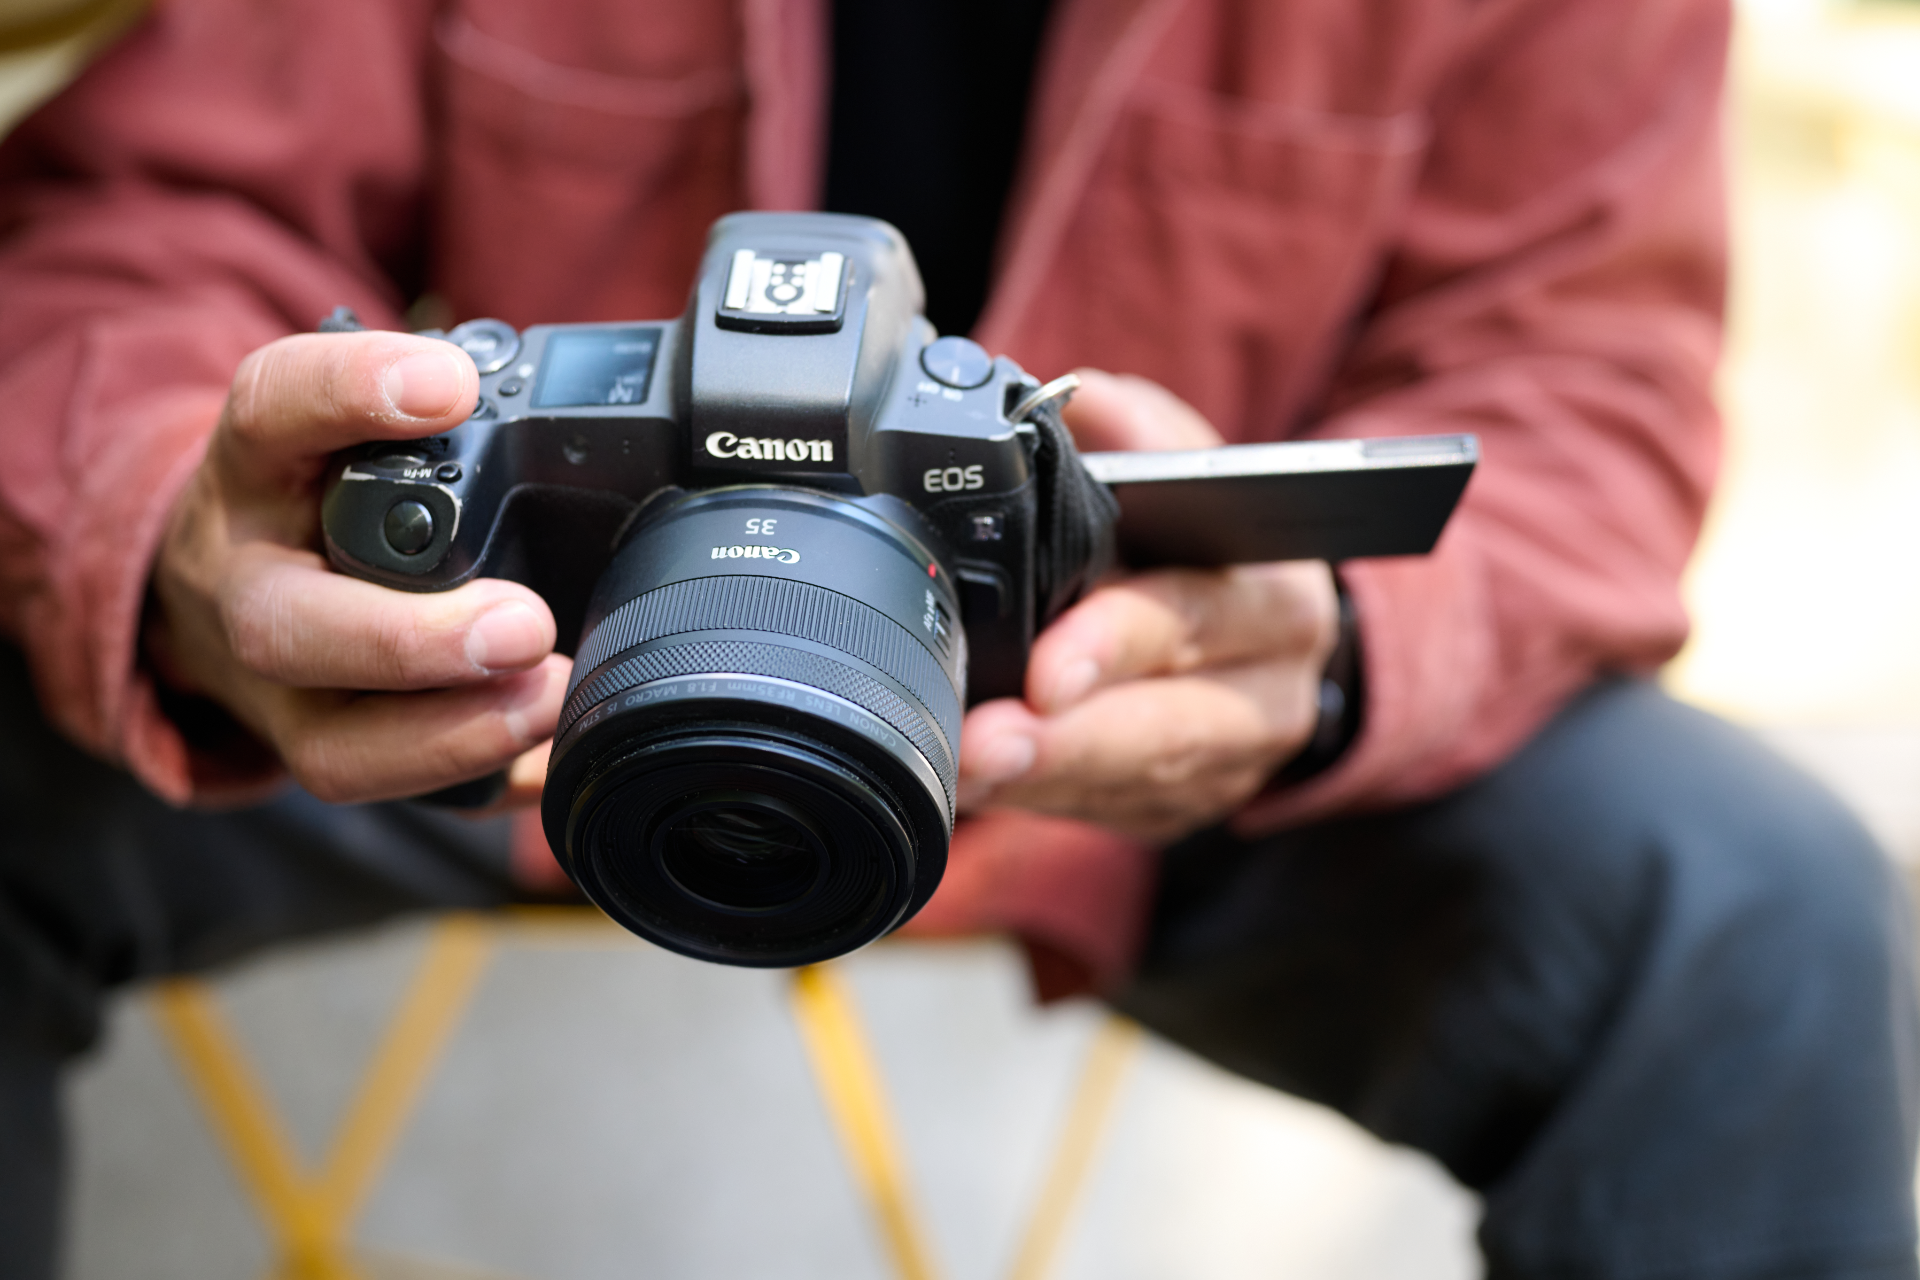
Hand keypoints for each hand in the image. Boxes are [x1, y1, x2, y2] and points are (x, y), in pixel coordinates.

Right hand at [146, 331, 568, 804]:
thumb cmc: (313, 494)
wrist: (223, 580)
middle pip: (286, 628)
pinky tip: (553, 760)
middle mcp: (244, 586)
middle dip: (411, 640)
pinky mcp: (324, 758)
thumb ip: (422, 409)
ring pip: (333, 749)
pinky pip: (398, 800)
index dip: (349, 392)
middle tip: (523, 624)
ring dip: (452, 736)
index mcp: (254, 472)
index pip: (272, 409)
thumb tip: (509, 386)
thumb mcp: (338, 426)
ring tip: (551, 699)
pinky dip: (483, 786)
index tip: (448, 386)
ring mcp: (274, 695)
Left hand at [956, 370, 1338, 840]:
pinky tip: (975, 787)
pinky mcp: (1179, 811)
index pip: (1192, 619)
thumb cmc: (1216, 551)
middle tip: (983, 745)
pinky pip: (1102, 813)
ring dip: (1038, 781)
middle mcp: (1264, 694)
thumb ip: (1139, 434)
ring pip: (1127, 783)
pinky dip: (1035, 800)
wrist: (1275, 646)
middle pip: (1162, 727)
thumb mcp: (1197, 474)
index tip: (1047, 672)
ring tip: (960, 769)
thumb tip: (1073, 397)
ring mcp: (1226, 768)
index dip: (1117, 645)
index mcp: (1272, 599)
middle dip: (1066, 742)